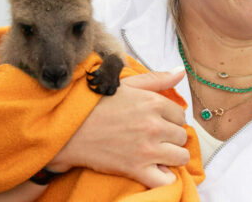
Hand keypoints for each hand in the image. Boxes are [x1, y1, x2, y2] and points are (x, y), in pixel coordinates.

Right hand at [47, 70, 189, 187]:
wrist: (69, 128)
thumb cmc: (95, 104)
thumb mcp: (127, 84)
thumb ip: (156, 79)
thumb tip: (181, 71)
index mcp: (153, 103)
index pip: (180, 115)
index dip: (170, 119)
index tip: (159, 122)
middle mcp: (154, 125)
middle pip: (182, 136)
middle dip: (171, 137)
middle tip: (155, 138)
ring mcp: (147, 149)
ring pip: (180, 156)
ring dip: (171, 156)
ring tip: (157, 153)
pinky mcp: (136, 169)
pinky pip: (165, 180)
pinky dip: (164, 177)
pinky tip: (154, 170)